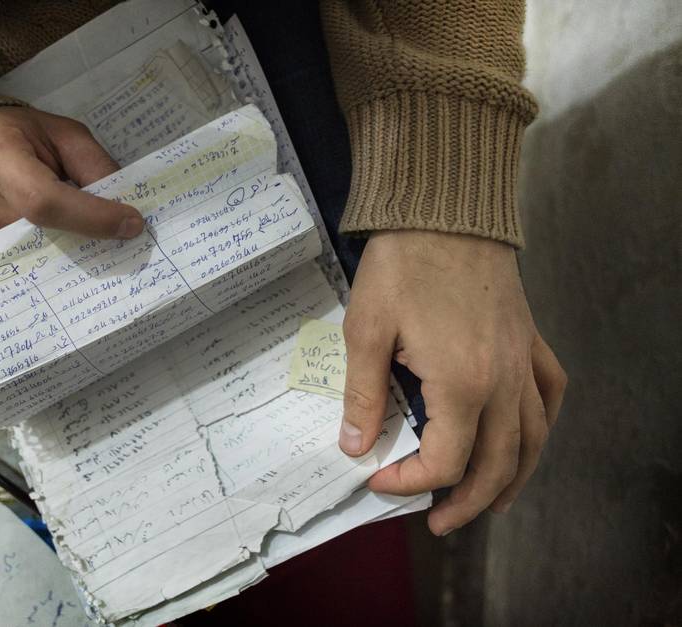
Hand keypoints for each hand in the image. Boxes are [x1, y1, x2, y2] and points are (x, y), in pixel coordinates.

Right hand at [0, 106, 143, 248]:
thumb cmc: (17, 134)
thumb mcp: (63, 134)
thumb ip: (94, 167)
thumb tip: (124, 212)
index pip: (44, 201)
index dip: (92, 217)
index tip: (131, 224)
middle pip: (43, 236)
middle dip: (88, 240)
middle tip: (120, 241)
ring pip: (32, 258)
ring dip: (69, 255)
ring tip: (91, 245)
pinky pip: (15, 264)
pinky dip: (45, 261)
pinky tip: (62, 251)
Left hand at [339, 230, 566, 534]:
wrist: (446, 209)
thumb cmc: (401, 265)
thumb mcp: (365, 329)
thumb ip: (364, 396)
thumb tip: (356, 447)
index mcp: (461, 384)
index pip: (444, 461)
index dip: (408, 482)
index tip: (375, 477)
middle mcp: (502, 382)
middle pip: (497, 465)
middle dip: (464, 502)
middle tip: (437, 523)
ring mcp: (522, 361)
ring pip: (532, 439)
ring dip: (512, 479)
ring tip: (487, 504)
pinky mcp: (529, 340)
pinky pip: (549, 394)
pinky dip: (540, 426)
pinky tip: (527, 437)